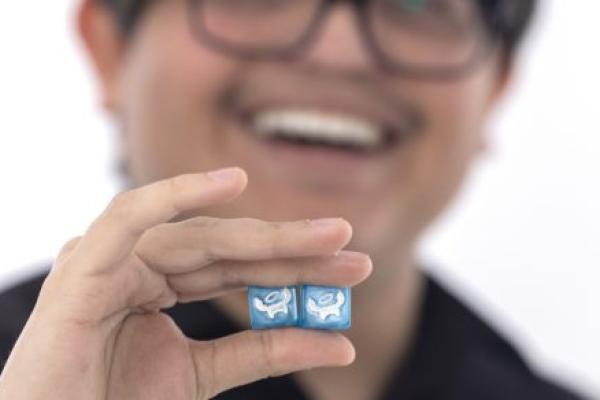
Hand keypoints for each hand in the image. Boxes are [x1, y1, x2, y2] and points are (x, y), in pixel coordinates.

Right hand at [0, 167, 371, 399]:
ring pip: (200, 237)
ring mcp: (113, 260)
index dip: (297, 268)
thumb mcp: (205, 375)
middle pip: (229, 249)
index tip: (352, 268)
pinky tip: (232, 182)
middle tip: (352, 248)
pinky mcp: (83, 267)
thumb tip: (343, 346)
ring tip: (326, 235)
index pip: (241, 269)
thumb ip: (266, 351)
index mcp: (165, 284)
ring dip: (265, 236)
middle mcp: (143, 264)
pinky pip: (129, 220)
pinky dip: (176, 196)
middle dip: (292, 250)